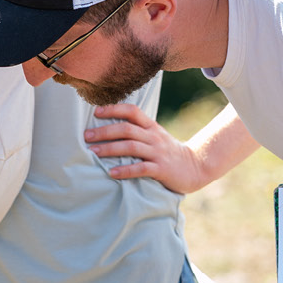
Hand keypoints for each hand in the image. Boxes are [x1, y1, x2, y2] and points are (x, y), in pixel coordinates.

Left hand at [84, 104, 208, 193]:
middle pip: (127, 129)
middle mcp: (154, 137)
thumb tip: (108, 127)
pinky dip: (125, 170)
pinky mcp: (162, 169)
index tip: (96, 112)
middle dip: (104, 131)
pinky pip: (142, 169)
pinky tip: (112, 173)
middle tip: (86, 136)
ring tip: (93, 152)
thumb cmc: (168, 152)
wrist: (196, 167)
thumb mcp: (155, 136)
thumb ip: (137, 131)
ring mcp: (158, 153)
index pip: (132, 111)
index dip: (114, 109)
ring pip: (131, 147)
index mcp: (151, 126)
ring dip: (110, 149)